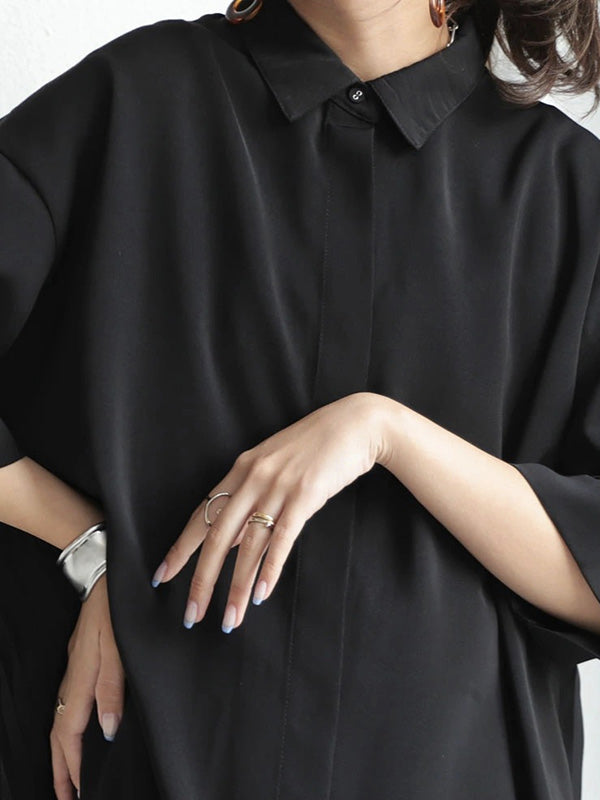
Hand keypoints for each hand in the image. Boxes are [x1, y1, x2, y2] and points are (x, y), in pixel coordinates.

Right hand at [50, 574, 124, 799]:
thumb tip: (107, 729)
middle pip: (60, 730)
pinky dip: (71, 725)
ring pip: (63, 717)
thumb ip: (113, 687)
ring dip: (65, 749)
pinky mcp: (82, 658)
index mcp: (82, 677)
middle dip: (61, 766)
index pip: (70, 732)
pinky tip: (81, 729)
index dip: (72, 765)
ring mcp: (76, 666)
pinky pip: (70, 702)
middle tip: (66, 797)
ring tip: (71, 774)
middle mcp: (74, 676)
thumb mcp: (120, 646)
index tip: (76, 793)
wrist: (105, 572)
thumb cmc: (114, 608)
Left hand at [151, 391, 383, 632]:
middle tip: (192, 615)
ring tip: (229, 619)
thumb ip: (250, 498)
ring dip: (237, 587)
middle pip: (218, 537)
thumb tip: (230, 538)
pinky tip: (261, 595)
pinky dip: (270, 570)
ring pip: (248, 546)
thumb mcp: (273, 466)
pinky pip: (282, 539)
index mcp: (241, 469)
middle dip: (202, 580)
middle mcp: (253, 478)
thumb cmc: (314, 447)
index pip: (202, 514)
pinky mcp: (305, 495)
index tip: (162, 576)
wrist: (354, 424)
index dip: (181, 548)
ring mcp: (278, 487)